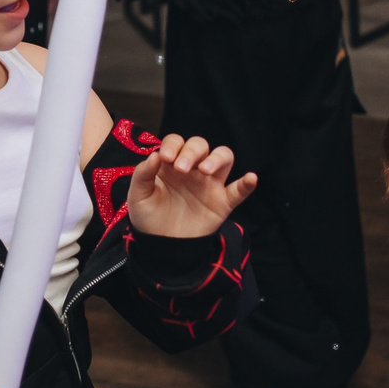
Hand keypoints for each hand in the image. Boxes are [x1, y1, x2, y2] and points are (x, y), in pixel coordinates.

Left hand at [125, 133, 258, 238]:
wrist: (161, 245)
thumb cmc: (149, 217)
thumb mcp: (138, 196)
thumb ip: (143, 174)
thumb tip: (154, 155)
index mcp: (171, 163)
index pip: (177, 142)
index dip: (173, 145)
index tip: (166, 158)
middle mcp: (192, 169)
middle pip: (200, 145)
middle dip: (192, 152)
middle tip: (182, 169)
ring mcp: (209, 184)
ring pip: (223, 158)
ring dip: (216, 159)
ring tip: (205, 170)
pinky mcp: (222, 202)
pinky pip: (239, 190)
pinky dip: (247, 183)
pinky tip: (250, 178)